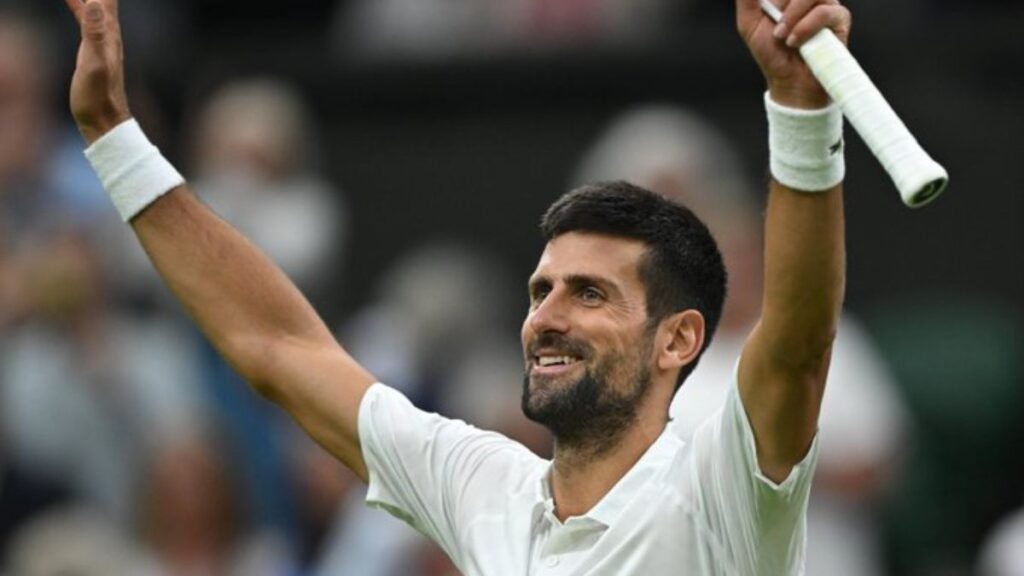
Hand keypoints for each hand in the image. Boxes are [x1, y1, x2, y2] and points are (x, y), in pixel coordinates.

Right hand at [63, 0, 130, 143]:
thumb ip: (95, 35)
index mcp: (108, 31)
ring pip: (94, 2)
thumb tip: (96, 5)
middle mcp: (109, 31)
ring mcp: (102, 38)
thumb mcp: (94, 64)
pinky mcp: (93, 47)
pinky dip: (78, 2)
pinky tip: (74, 0)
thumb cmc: (98, 96)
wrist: (104, 120)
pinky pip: (85, 16)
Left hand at [736, 0, 850, 108]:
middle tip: (774, 26)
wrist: (788, 80)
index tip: (772, 10)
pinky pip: (824, 11)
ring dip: (792, 16)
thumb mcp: (750, 24)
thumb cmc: (772, 53)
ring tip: (782, 37)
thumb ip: (748, 0)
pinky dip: (805, 27)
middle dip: (780, 3)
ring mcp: (826, 4)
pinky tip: (795, 42)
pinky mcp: (839, 18)